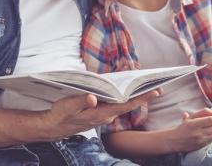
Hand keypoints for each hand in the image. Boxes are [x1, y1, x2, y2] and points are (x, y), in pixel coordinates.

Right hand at [41, 90, 158, 140]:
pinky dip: (122, 97)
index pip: (125, 105)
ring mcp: (102, 115)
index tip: (155, 92)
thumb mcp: (68, 106)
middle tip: (158, 88)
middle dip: (143, 96)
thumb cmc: (61, 115)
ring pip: (122, 104)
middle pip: (128, 105)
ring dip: (133, 96)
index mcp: (101, 113)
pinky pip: (114, 104)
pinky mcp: (98, 113)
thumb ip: (81, 102)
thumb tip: (93, 98)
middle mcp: (105, 115)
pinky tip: (125, 90)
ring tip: (145, 86)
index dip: (141, 98)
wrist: (53, 126)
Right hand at [168, 108, 211, 151]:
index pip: (211, 120)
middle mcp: (198, 133)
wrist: (175, 141)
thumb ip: (200, 113)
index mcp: (194, 124)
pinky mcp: (202, 146)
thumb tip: (210, 110)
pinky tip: (211, 132)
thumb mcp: (189, 118)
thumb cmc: (182, 128)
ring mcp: (201, 141)